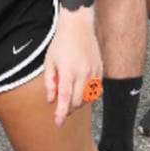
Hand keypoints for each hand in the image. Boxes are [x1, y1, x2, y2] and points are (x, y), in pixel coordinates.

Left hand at [43, 6, 102, 126]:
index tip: (58, 124)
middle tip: (62, 108)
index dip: (61, 114)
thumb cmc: (61, 42)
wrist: (78, 26)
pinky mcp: (100, 69)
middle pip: (77, 102)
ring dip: (79, 102)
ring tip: (71, 98)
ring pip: (88, 97)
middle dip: (69, 109)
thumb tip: (50, 101)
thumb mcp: (49, 62)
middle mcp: (82, 73)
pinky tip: (82, 90)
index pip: (64, 99)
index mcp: (68, 72)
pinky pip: (96, 89)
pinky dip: (89, 94)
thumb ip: (50, 83)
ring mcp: (93, 72)